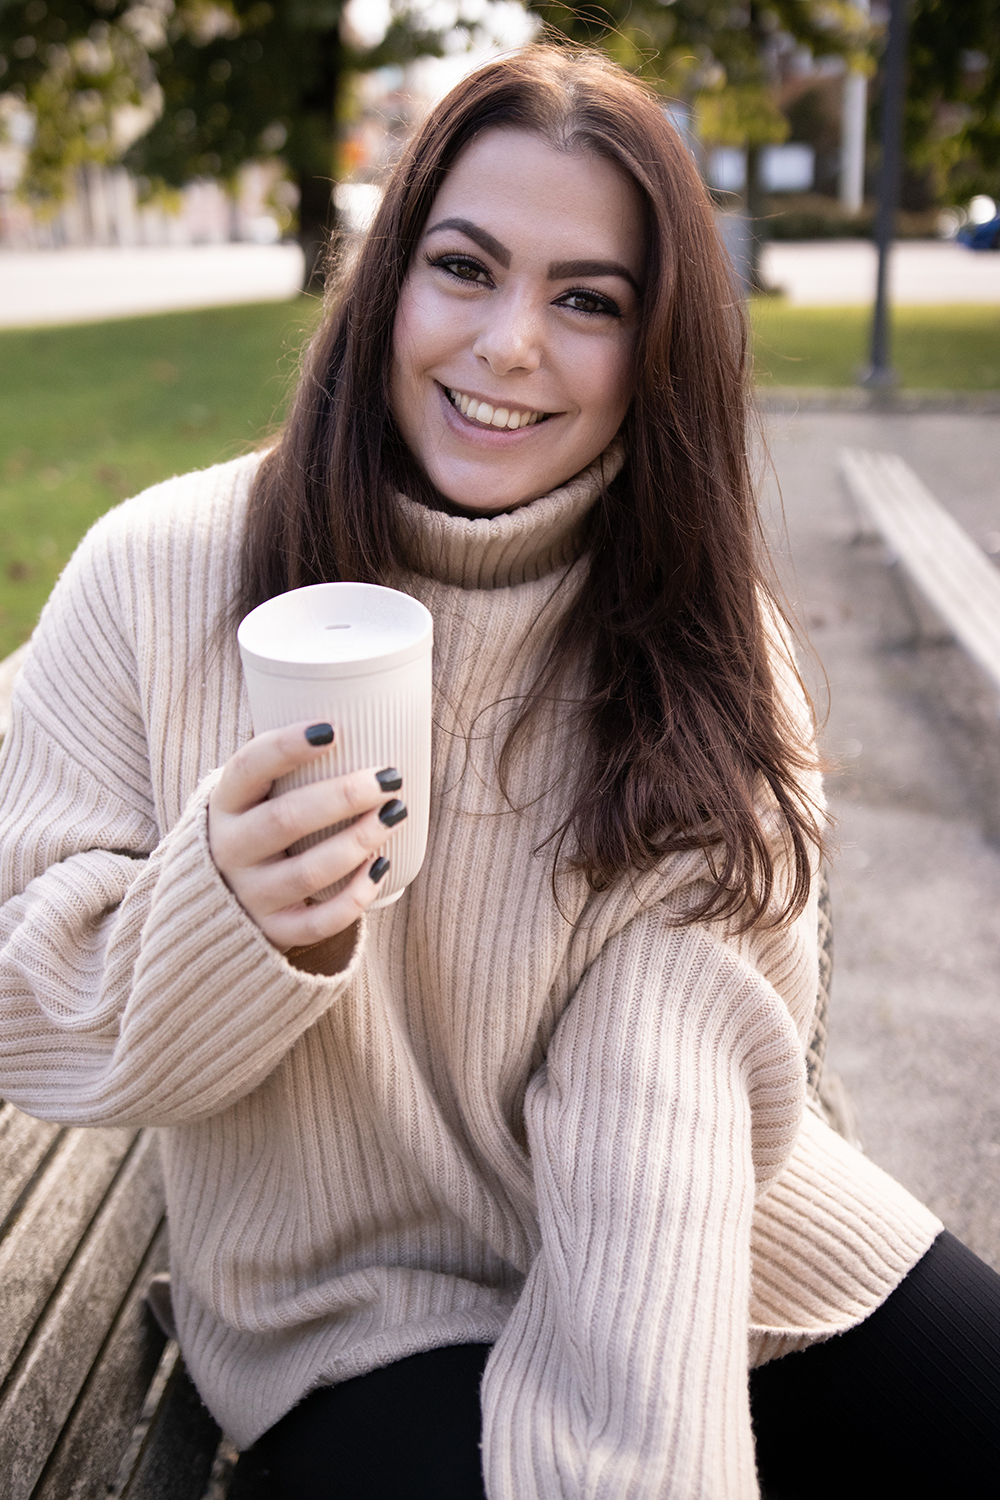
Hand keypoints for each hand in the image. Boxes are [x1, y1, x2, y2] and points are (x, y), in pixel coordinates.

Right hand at [208, 721, 406, 952]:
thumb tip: (362, 710)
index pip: (249, 768)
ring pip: (308, 872)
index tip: (333, 730)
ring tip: (395, 813)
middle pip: (286, 820)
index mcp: (224, 803)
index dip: (288, 748)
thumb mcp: (252, 794)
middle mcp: (231, 849)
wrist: (217, 901)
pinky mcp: (274, 931)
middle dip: (343, 797)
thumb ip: (286, 765)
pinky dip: (354, 897)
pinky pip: (318, 922)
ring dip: (358, 842)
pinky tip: (382, 866)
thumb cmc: (256, 826)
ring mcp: (251, 895)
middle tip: (388, 777)